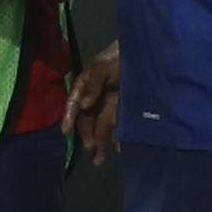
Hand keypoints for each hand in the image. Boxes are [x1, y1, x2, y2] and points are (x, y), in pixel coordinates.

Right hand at [64, 42, 120, 163]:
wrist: (146, 51)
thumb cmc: (120, 55)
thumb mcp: (104, 66)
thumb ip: (93, 84)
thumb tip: (84, 105)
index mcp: (86, 83)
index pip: (74, 102)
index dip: (68, 116)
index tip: (64, 132)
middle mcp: (96, 95)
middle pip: (88, 119)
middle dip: (87, 135)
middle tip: (90, 150)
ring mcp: (110, 102)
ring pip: (102, 125)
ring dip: (101, 142)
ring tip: (100, 160)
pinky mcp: (124, 108)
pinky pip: (119, 125)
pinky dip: (118, 137)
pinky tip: (119, 148)